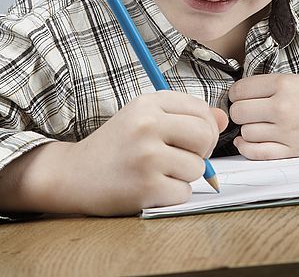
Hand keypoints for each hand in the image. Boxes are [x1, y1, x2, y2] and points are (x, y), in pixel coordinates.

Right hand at [69, 91, 227, 214]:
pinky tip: (153, 186)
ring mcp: (147, 157)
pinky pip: (184, 192)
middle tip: (182, 155)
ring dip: (185, 174)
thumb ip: (185, 115)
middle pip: (206, 135)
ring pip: (198, 167)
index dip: (206, 126)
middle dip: (202, 150)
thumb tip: (224, 119)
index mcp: (148, 103)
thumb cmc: (116, 144)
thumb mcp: (146, 117)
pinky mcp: (146, 187)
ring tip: (160, 171)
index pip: (201, 109)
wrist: (74, 174)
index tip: (192, 136)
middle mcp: (148, 126)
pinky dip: (173, 193)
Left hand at [229, 74, 298, 159]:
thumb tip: (239, 96)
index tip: (240, 95)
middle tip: (246, 110)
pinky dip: (247, 149)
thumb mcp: (298, 79)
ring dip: (246, 130)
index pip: (240, 89)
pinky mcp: (293, 151)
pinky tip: (248, 142)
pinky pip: (257, 153)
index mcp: (284, 84)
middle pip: (238, 112)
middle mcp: (283, 107)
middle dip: (238, 111)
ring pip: (245, 133)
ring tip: (256, 124)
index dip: (236, 93)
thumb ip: (269, 87)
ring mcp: (288, 132)